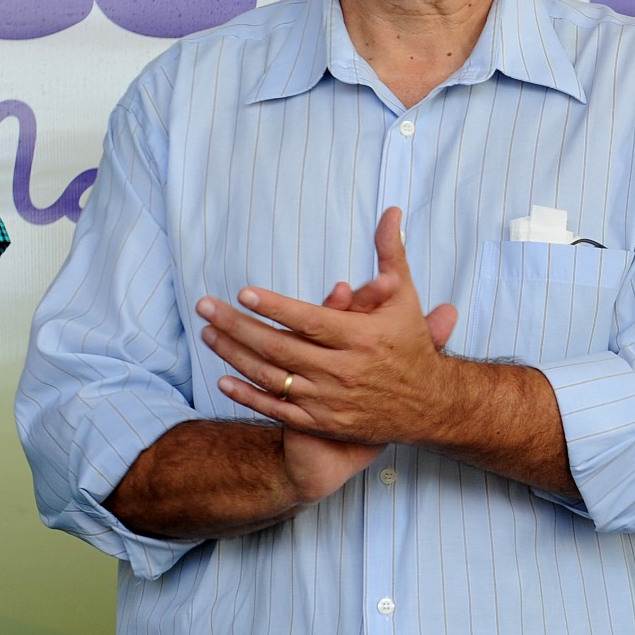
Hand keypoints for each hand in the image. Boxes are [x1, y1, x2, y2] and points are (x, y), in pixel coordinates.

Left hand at [197, 207, 459, 445]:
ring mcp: (330, 400)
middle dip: (237, 326)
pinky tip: (224, 379)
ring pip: (272, 377)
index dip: (276, 307)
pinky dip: (248, 396)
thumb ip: (391, 253)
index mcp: (363, 337)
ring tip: (207, 334)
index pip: (311, 320)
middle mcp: (344, 371)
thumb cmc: (411, 343)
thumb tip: (390, 211)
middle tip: (205, 307)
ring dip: (234, 355)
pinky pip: (277, 410)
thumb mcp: (405, 297)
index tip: (244, 293)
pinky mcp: (322, 423)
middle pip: (280, 348)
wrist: (428, 405)